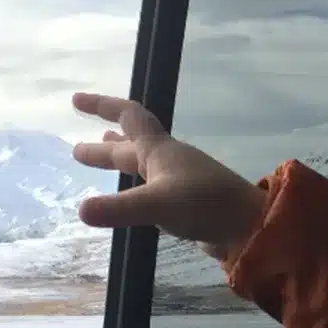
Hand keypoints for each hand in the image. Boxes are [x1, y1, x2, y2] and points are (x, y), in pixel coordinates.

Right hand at [70, 92, 265, 261]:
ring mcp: (182, 182)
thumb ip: (119, 208)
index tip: (76, 101)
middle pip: (131, 146)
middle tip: (76, 151)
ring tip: (102, 163)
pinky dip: (138, 188)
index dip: (102, 106)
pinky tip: (136, 198)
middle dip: (103, 147)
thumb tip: (81, 209)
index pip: (128, 117)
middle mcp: (170, 161)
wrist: (252, 226)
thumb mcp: (158, 204)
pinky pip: (156, 189)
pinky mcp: (190, 204)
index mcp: (161, 150)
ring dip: (122, 163)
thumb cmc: (206, 204)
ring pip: (144, 167)